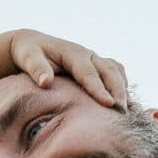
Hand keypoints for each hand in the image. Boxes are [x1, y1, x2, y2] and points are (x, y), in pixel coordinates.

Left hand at [8, 31, 128, 109]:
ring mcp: (94, 59)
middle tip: (123, 112)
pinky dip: (122, 86)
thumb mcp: (28, 58)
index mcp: (73, 53)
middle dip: (118, 90)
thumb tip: (46, 82)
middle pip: (109, 71)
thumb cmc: (29, 54)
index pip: (89, 72)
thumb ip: (36, 69)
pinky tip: (125, 104)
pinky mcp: (96, 66)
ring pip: (115, 71)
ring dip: (124, 88)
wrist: (31, 45)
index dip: (99, 88)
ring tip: (129, 110)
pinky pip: (115, 74)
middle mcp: (87, 55)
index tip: (109, 104)